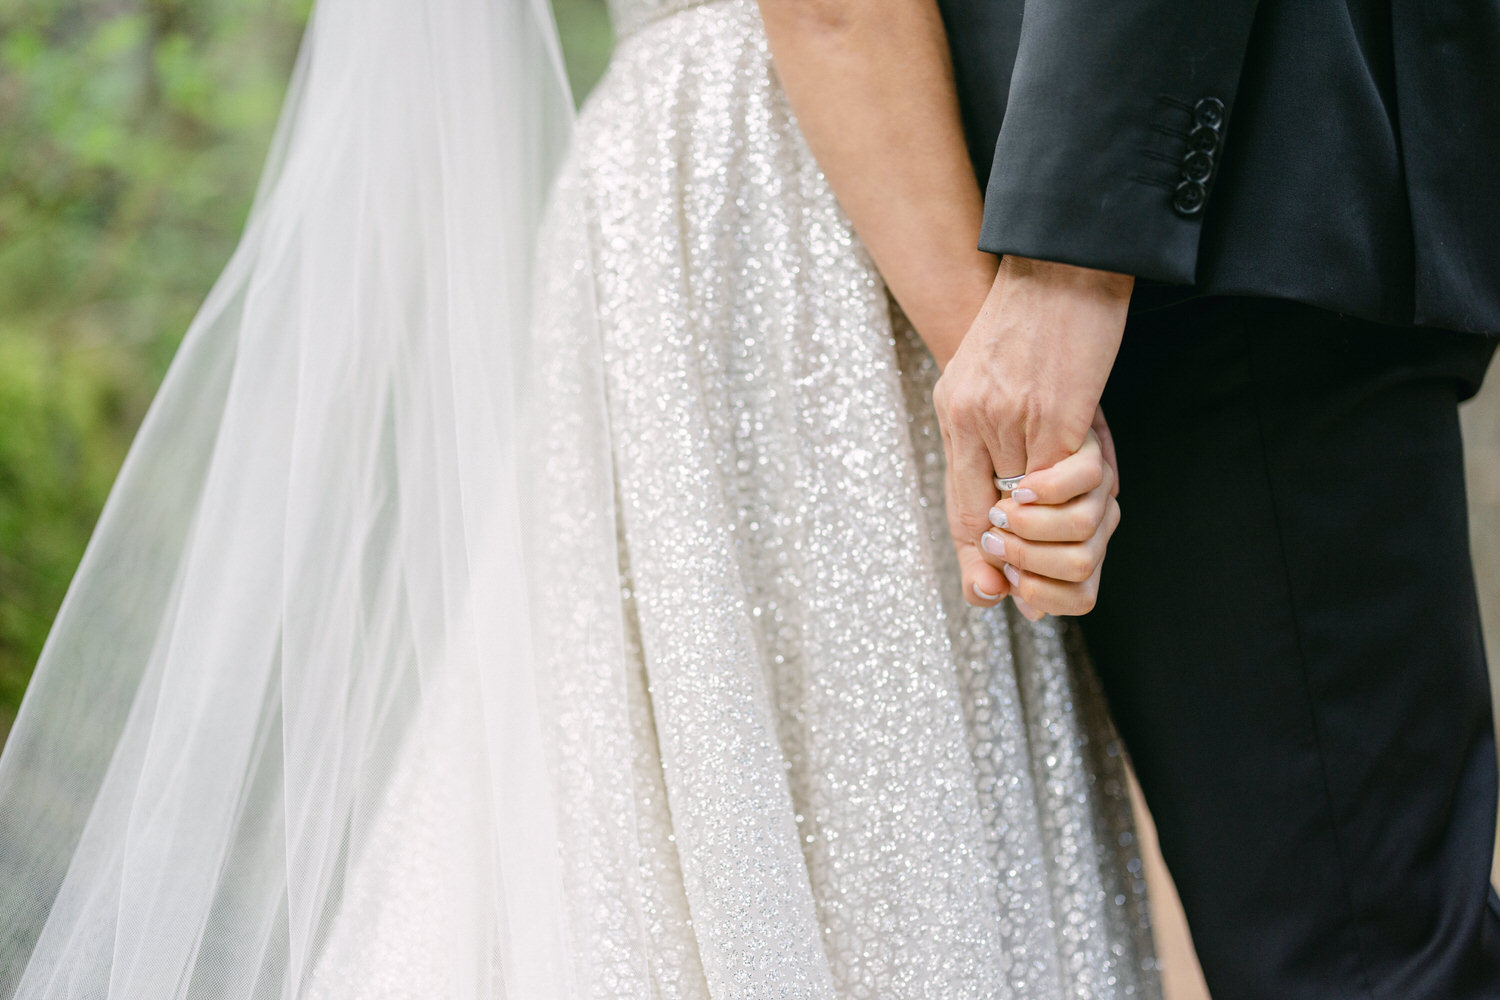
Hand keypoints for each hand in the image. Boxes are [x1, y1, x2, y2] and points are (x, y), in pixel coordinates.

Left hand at [933, 255, 1131, 607]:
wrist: (1055, 257)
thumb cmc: (1025, 316)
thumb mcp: (983, 377)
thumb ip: (987, 436)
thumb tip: (1009, 497)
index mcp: (955, 415)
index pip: (961, 509)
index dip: (980, 559)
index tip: (997, 590)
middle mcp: (973, 419)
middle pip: (992, 519)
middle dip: (1023, 552)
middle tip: (1041, 560)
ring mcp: (1012, 415)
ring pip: (1032, 505)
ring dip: (1057, 519)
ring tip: (1071, 508)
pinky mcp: (1058, 408)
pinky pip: (1067, 475)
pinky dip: (1078, 488)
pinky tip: (1088, 482)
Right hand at [972, 424, 1120, 619]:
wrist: (1004, 398)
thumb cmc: (981, 461)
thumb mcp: (972, 517)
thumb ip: (977, 558)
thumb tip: (990, 593)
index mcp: (1076, 545)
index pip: (1080, 597)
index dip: (1038, 594)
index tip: (1003, 576)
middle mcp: (1096, 518)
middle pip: (1081, 566)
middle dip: (1026, 559)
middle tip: (997, 539)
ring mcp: (1098, 484)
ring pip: (1083, 527)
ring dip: (1031, 527)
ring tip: (1001, 512)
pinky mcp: (1091, 444)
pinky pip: (1087, 477)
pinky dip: (1049, 490)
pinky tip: (1023, 486)